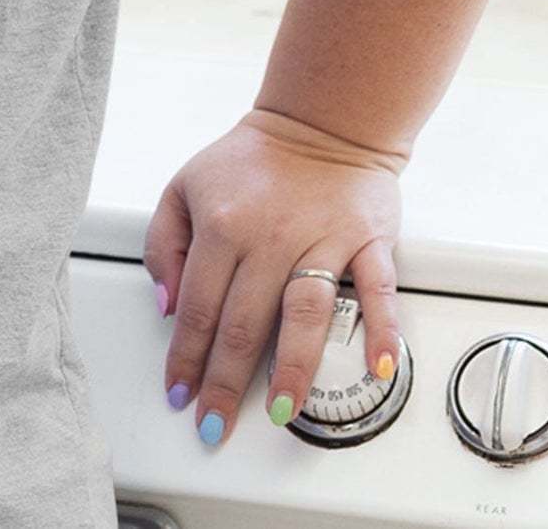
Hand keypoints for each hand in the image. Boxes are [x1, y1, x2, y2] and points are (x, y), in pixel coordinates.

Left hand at [142, 107, 406, 445]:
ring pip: (304, 315)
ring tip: (280, 413)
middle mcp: (269, 237)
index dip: (185, 356)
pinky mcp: (368, 241)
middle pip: (243, 323)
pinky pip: (377, 290)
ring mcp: (321, 240)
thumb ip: (164, 243)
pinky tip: (380, 366)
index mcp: (221, 225)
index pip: (197, 306)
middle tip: (215, 425)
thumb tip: (167, 304)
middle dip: (225, 383)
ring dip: (290, 370)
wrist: (318, 122)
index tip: (179, 393)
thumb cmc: (251, 161)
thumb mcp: (184, 187)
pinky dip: (383, 329)